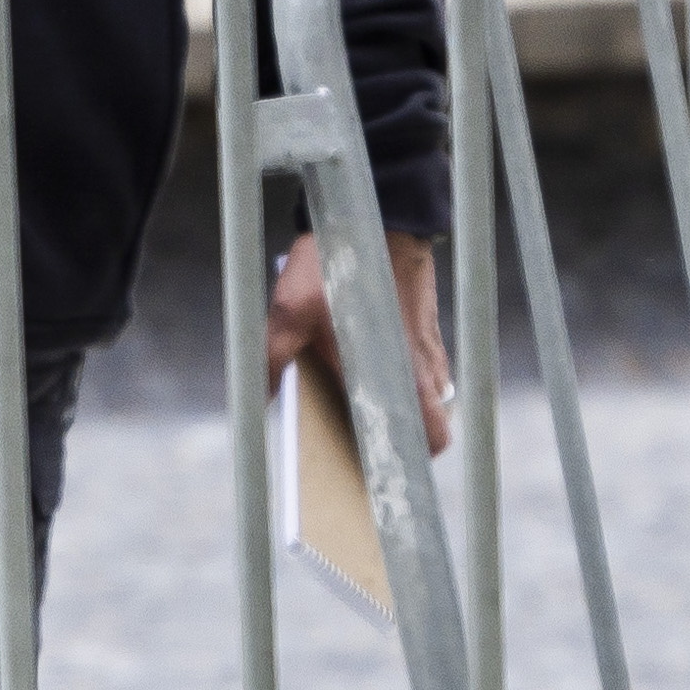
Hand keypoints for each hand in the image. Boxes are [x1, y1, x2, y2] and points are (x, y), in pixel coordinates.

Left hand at [264, 226, 451, 453]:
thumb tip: (259, 394)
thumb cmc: (338, 264)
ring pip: (426, 398)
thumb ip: (272, 357)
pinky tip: (362, 369)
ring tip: (356, 410)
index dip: (410, 466)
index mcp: (399, 374)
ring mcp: (431, 346)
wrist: (381, 209)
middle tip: (362, 447)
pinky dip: (400, 380)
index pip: (429, 439)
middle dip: (399, 441)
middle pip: (429, 427)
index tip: (379, 481)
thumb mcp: (290, 311)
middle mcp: (425, 366)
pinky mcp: (426, 327)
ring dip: (400, 409)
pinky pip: (420, 369)